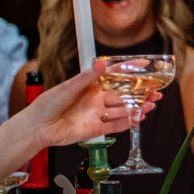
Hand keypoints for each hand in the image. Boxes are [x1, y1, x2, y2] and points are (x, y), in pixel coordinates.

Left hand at [24, 60, 154, 147]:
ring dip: (137, 108)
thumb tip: (102, 64)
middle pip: (123, 95)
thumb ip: (87, 77)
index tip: (145, 65)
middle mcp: (96, 99)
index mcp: (91, 86)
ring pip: (122, 111)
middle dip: (140, 93)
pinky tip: (138, 119)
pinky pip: (114, 126)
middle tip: (156, 91)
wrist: (38, 127)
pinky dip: (126, 123)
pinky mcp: (94, 129)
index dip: (130, 70)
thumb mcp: (68, 87)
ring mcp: (96, 114)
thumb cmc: (48, 104)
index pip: (115, 75)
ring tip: (151, 105)